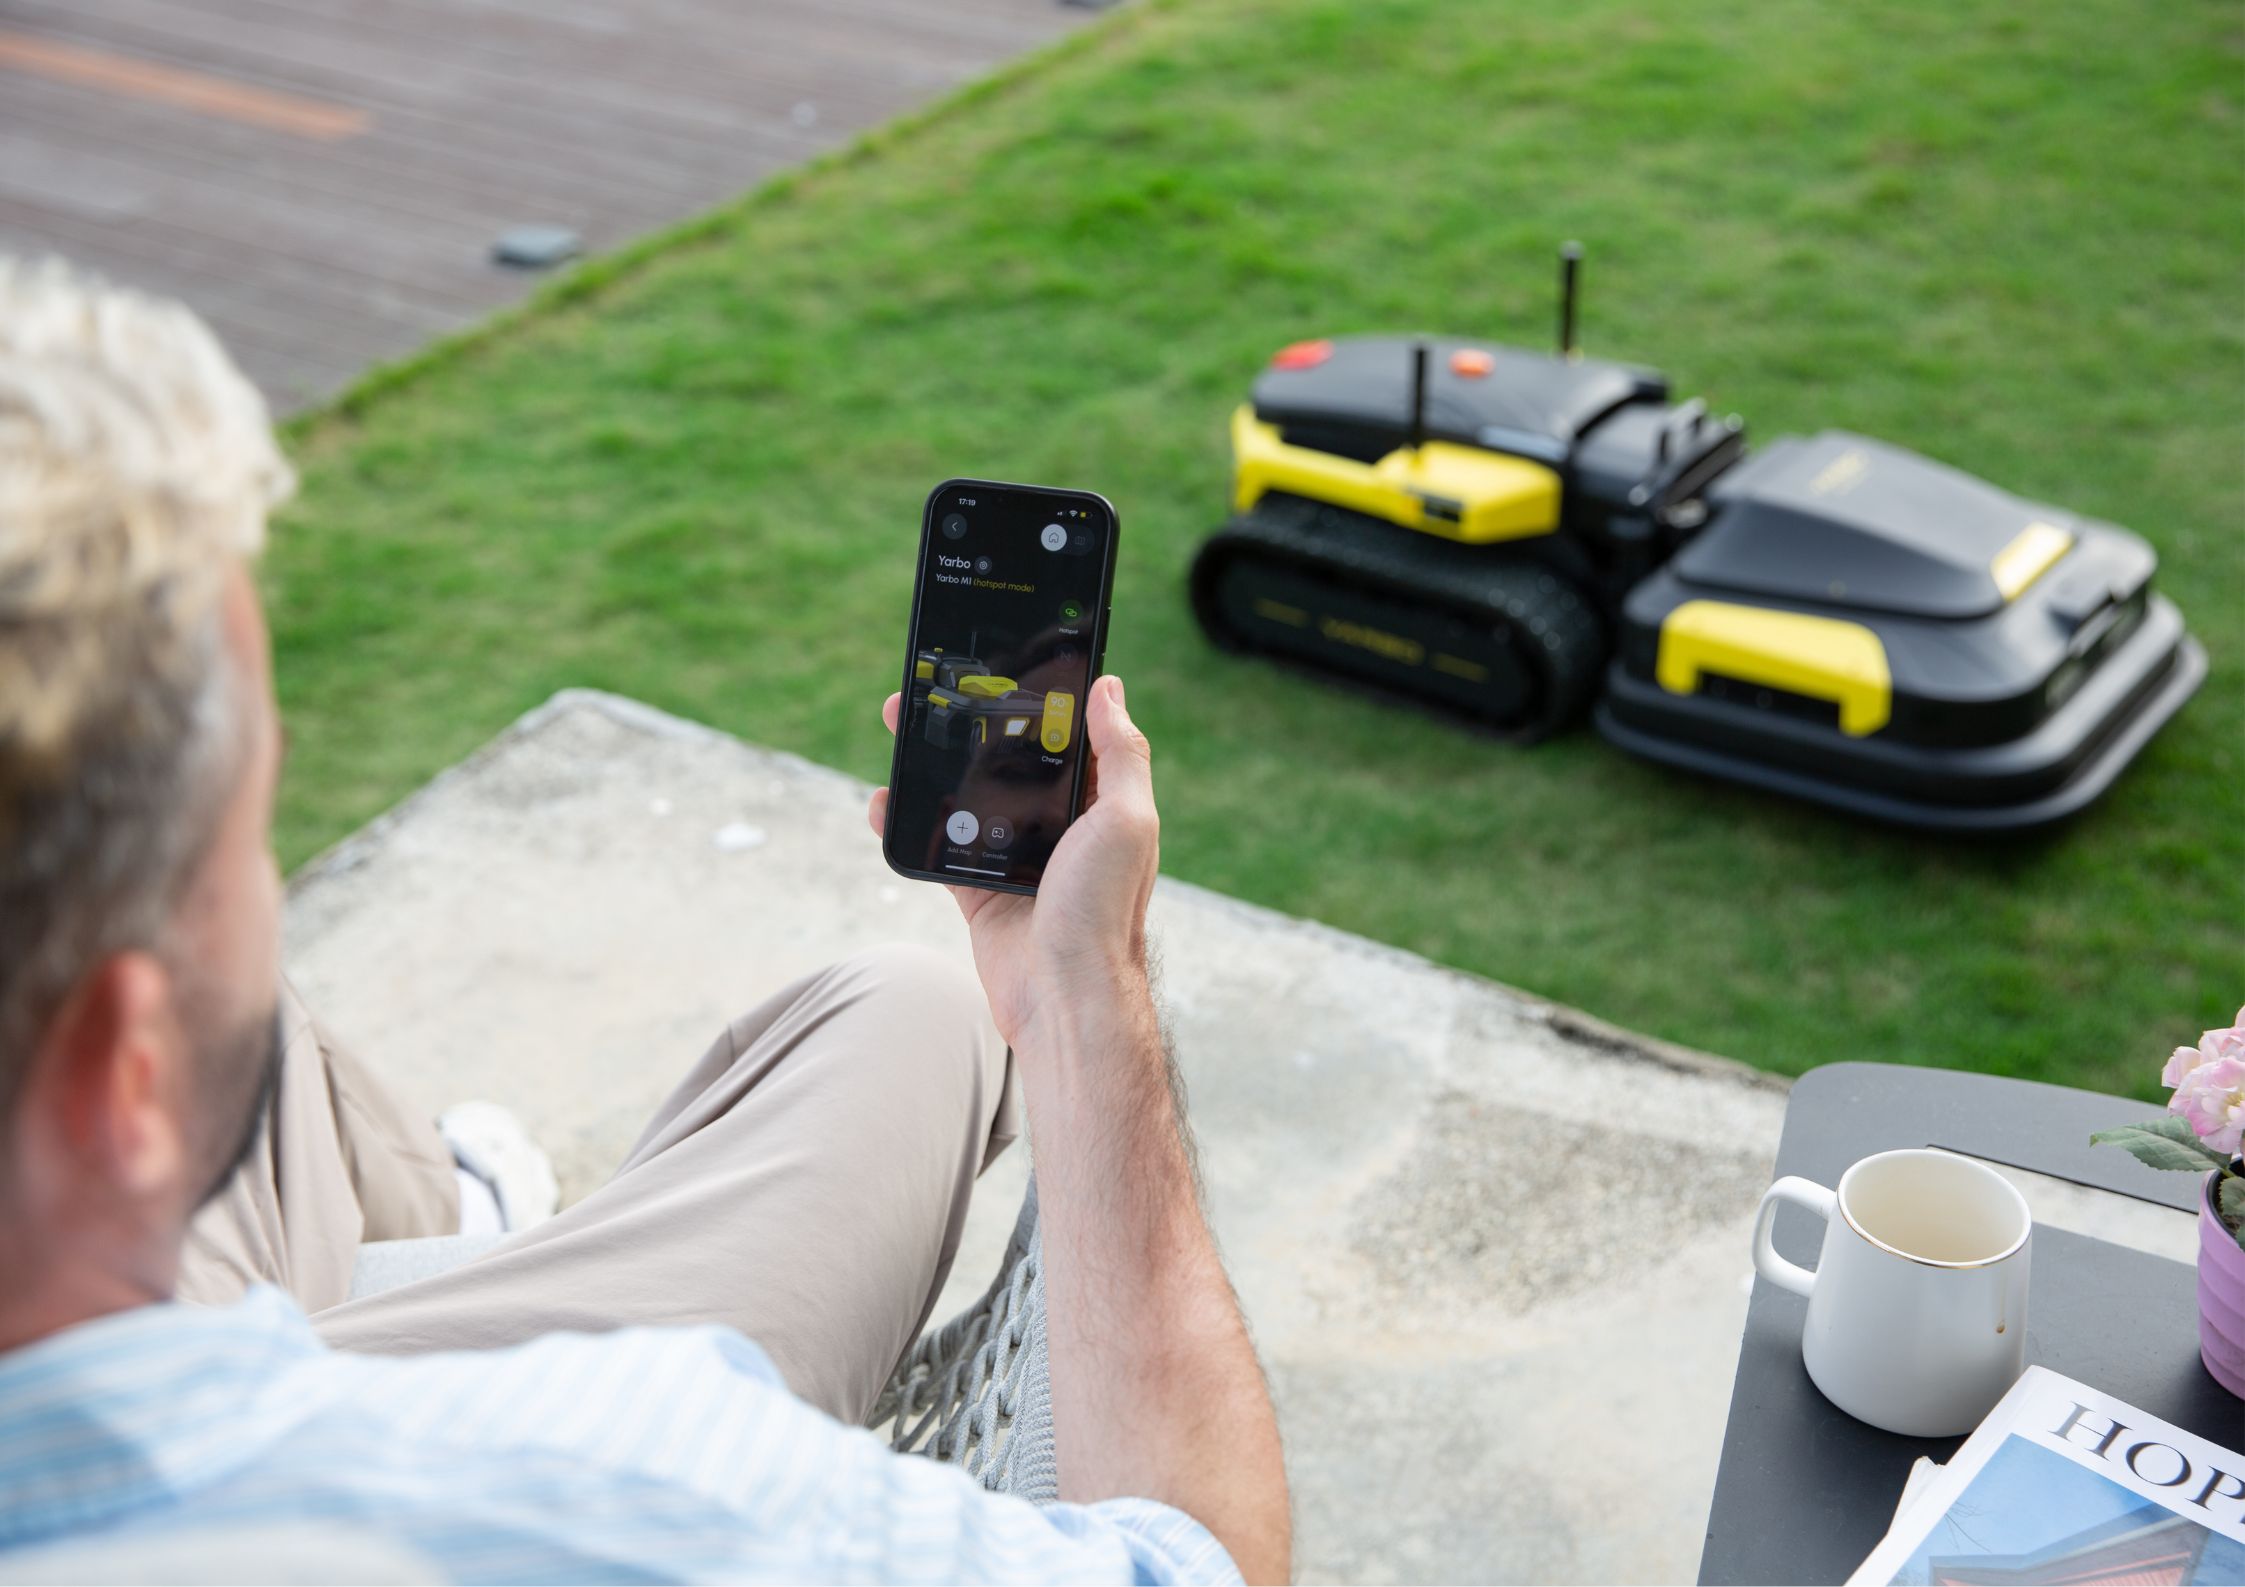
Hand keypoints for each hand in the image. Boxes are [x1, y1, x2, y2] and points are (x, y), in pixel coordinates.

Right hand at [866, 674, 1158, 1048]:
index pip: (1070, 735)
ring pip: (968, 794)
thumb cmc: (1105, 912)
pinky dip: (907, 822)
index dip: (1041, 696)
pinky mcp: (979, 888)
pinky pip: (937, 846)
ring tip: (902, 726)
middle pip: (1011, 757)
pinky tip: (884, 799)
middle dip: (972, 721)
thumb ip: (1121, 754)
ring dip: (933, 763)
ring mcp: (1016, 855)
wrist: (1064, 998)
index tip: (1008, 658)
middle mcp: (1061, 825)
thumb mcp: (1128, 820)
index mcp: (1099, 802)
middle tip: (936, 688)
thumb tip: (1109, 687)